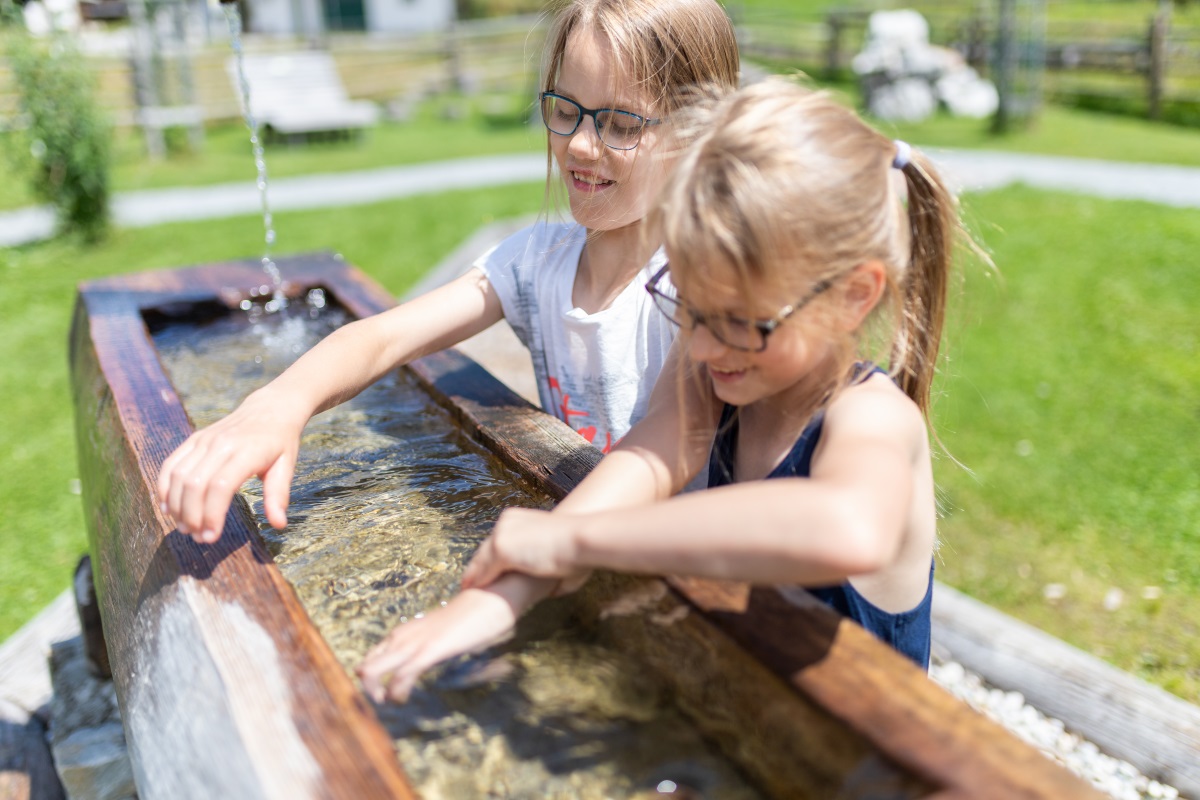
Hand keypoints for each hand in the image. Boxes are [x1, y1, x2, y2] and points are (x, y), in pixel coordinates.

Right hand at [156, 390, 305, 543]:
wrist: (270, 409)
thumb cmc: (280, 442)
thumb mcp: (287, 466)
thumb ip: (279, 495)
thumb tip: (279, 524)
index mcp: (247, 452)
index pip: (221, 486)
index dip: (212, 514)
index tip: (211, 537)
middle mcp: (221, 444)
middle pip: (195, 484)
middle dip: (192, 516)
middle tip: (199, 537)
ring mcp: (204, 440)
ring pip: (179, 476)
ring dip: (177, 506)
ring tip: (185, 528)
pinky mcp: (194, 439)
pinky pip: (171, 464)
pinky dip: (165, 487)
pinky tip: (169, 508)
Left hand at [356, 587, 519, 702]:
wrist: (488, 599)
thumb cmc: (467, 620)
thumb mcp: (440, 636)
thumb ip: (427, 649)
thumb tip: (423, 665)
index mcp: (403, 633)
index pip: (371, 658)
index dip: (370, 680)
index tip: (380, 696)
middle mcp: (402, 636)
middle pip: (366, 666)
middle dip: (367, 689)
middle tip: (381, 703)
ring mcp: (414, 642)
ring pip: (374, 670)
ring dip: (375, 692)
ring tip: (388, 703)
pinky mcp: (430, 649)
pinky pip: (402, 674)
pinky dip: (396, 691)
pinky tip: (401, 698)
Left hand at [460, 507, 588, 593]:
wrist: (579, 540)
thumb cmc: (577, 548)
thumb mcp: (556, 551)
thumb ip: (549, 565)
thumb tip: (554, 590)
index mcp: (516, 517)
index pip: (496, 538)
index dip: (488, 556)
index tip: (485, 570)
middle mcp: (506, 522)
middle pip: (484, 548)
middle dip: (478, 565)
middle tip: (470, 582)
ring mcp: (502, 535)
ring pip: (482, 559)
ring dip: (474, 575)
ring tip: (468, 589)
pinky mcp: (502, 549)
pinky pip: (485, 570)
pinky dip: (479, 581)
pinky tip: (474, 591)